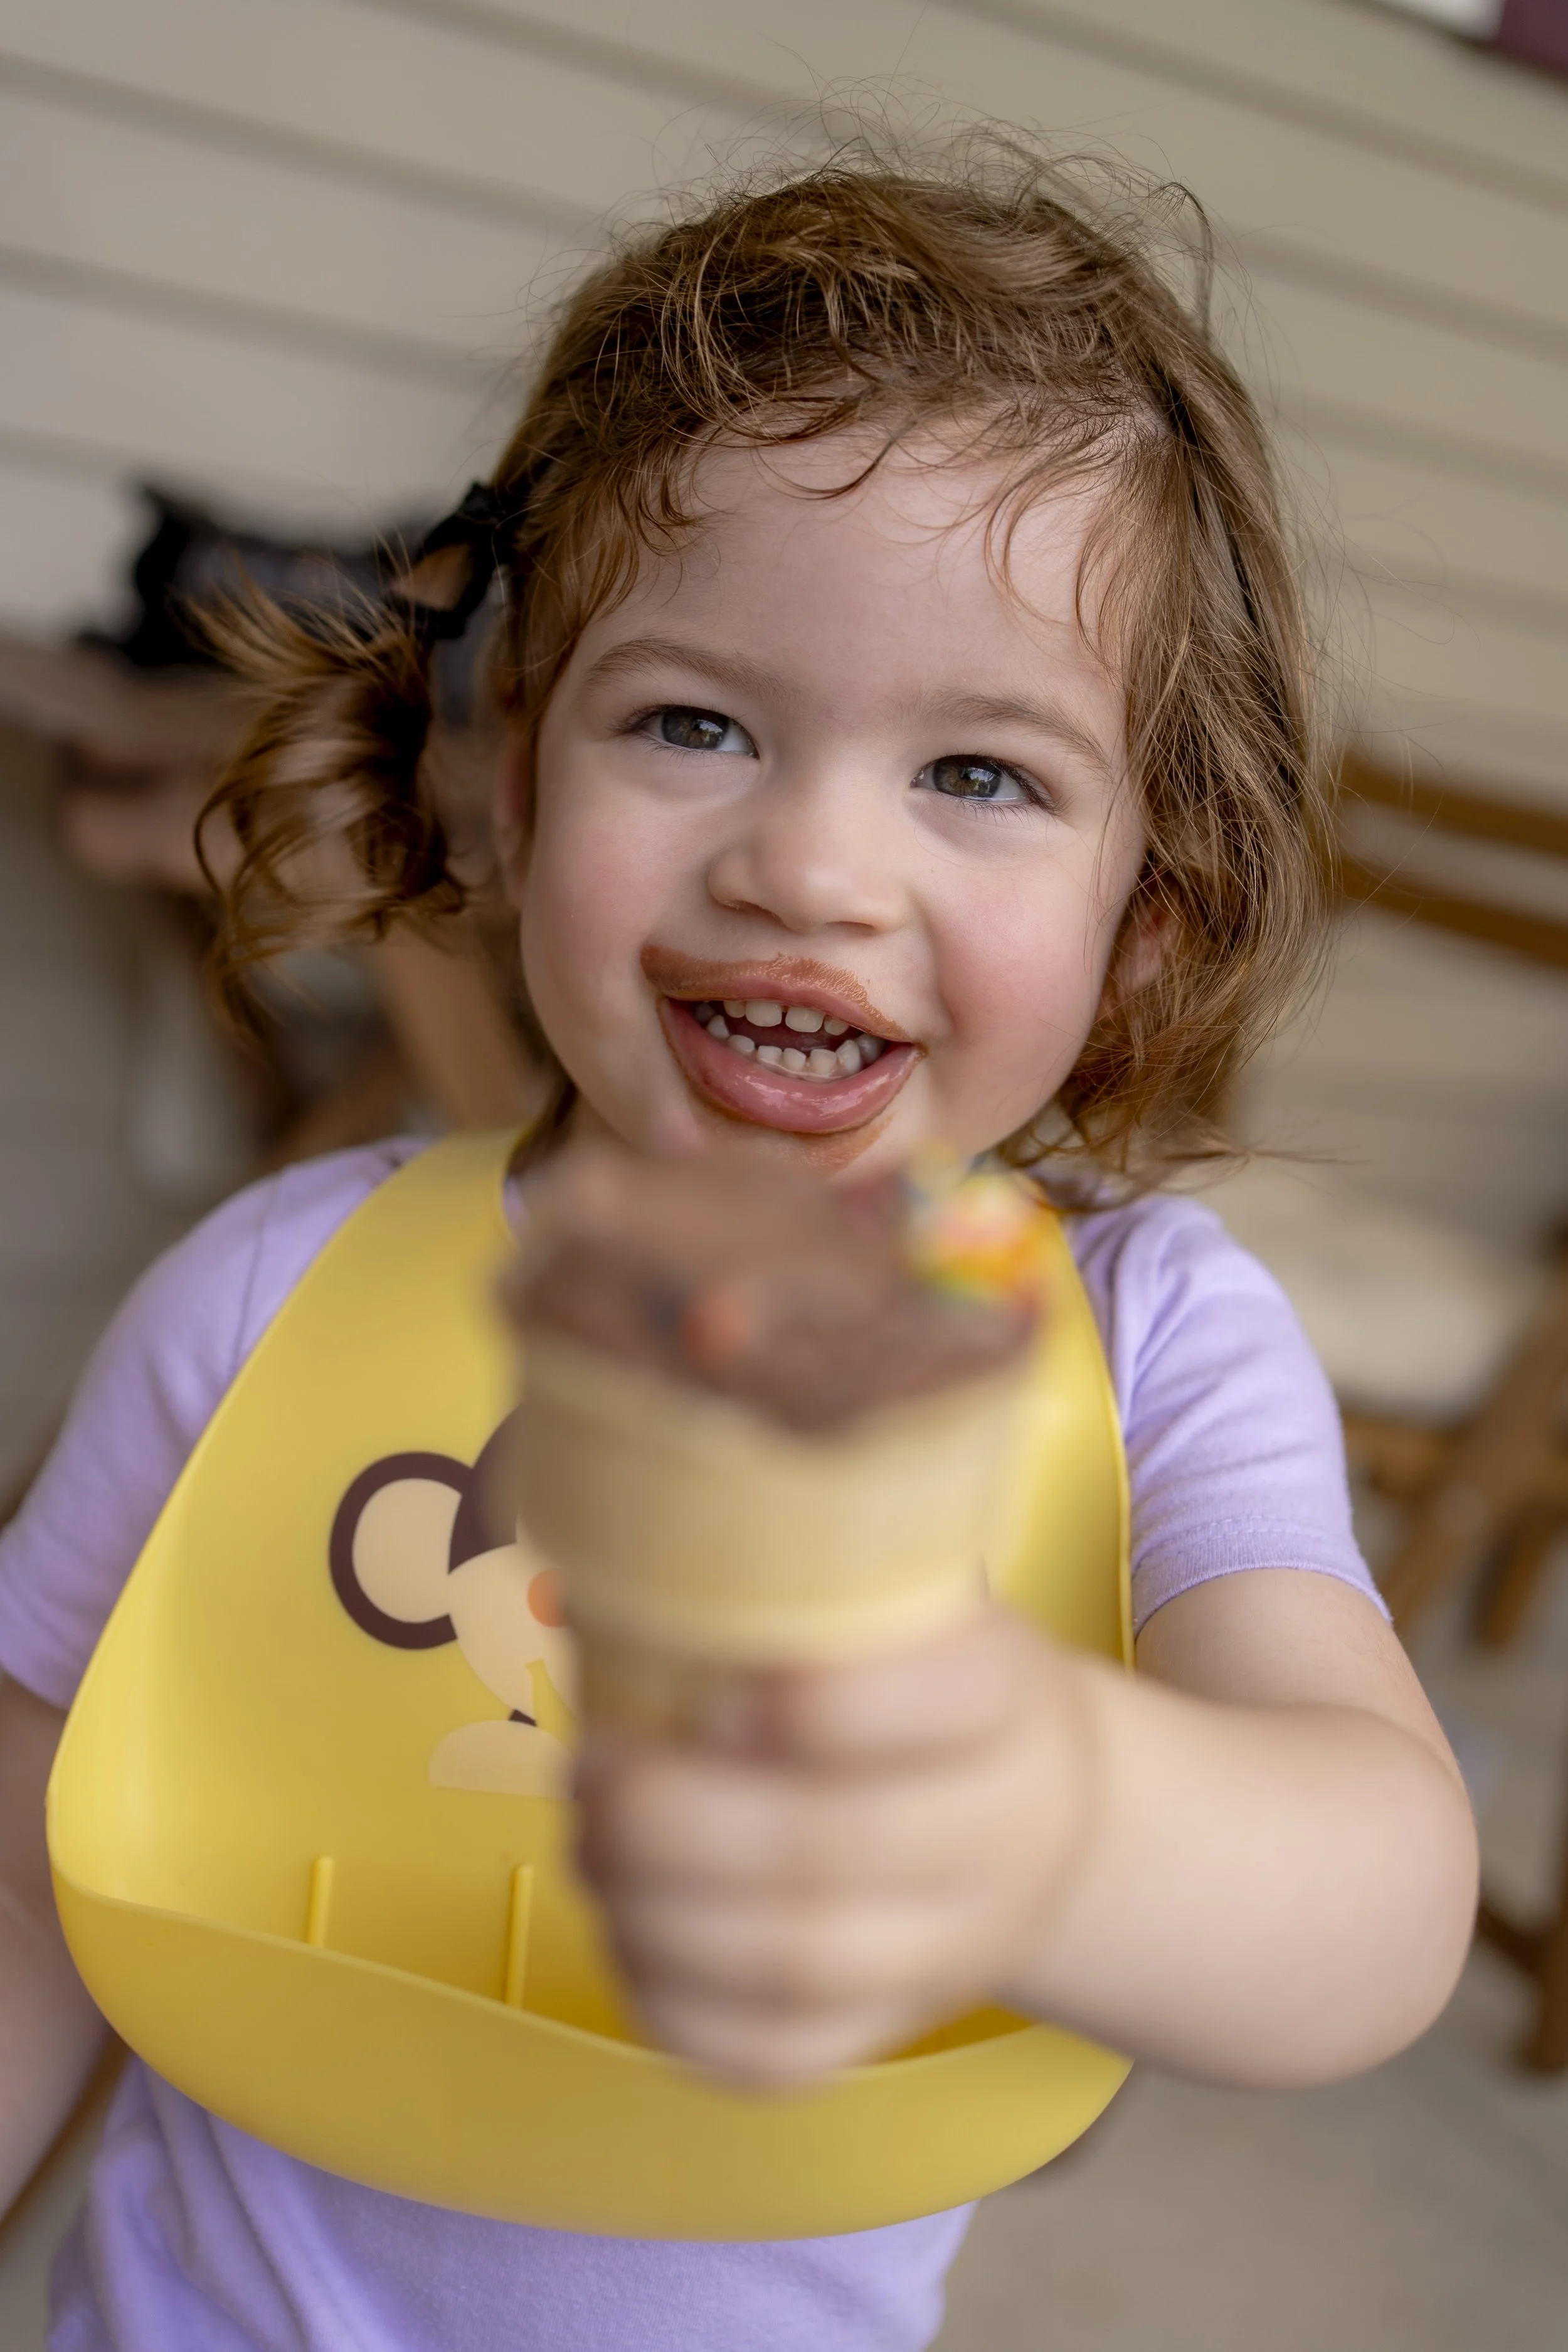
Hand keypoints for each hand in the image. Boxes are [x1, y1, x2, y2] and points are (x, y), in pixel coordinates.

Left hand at [573, 1605, 1099, 2087]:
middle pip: (838, 1847)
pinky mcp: (882, 2032)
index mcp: (1005, 1701)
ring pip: (795, 1964)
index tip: (710, 1690)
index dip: (821, 1702)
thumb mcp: (899, 1606)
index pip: (950, 1696)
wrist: (1024, 1812)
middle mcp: (994, 1835)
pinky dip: (671, 2002)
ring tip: (587, 1838)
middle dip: (679, 1818)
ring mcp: (944, 1952)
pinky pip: (770, 2056)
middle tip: (588, 1769)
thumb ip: (797, 1587)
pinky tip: (622, 1929)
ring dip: (654, 1908)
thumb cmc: (913, 1675)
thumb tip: (625, 1549)